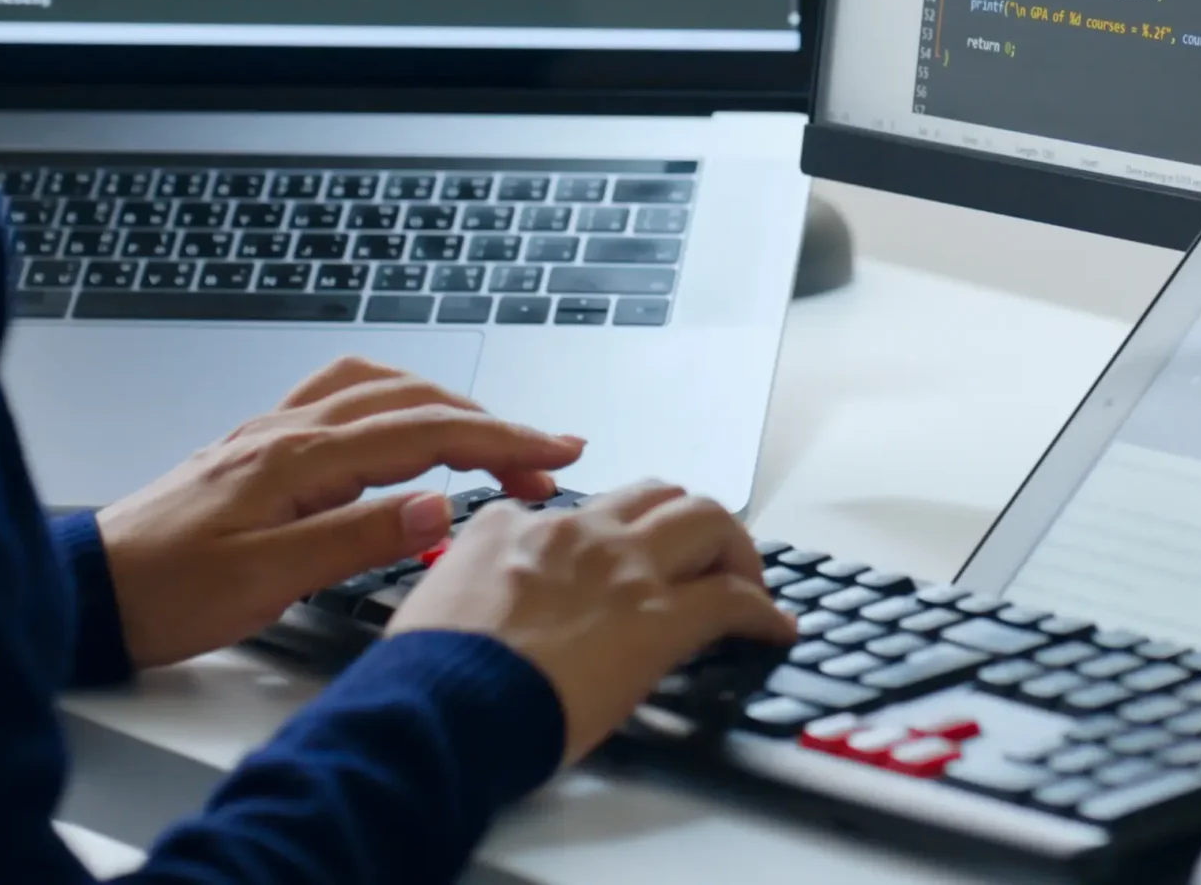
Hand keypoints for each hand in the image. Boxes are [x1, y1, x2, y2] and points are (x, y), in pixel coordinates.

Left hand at [93, 356, 584, 667]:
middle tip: (544, 454)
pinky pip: (342, 399)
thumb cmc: (166, 591)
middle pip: (411, 401)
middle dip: (489, 422)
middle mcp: (287, 430)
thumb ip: (359, 537)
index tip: (556, 451)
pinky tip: (400, 426)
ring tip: (488, 435)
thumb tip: (441, 504)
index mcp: (299, 458)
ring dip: (443, 403)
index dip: (500, 439)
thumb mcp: (269, 580)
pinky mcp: (257, 450)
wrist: (90, 588)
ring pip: (377, 389)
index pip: (425, 433)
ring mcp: (270, 433)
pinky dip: (393, 403)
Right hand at [388, 481, 796, 763]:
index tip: (613, 568)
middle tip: (700, 557)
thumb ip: (465, 584)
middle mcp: (574, 532)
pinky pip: (732, 598)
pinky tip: (772, 629)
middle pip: (654, 495)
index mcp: (511, 527)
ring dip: (733, 547)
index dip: (602, 541)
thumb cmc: (428, 675)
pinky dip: (762, 610)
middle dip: (684, 521)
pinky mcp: (658, 619)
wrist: (442, 705)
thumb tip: (476, 606)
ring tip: (746, 581)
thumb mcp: (429, 602)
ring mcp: (621, 569)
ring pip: (705, 518)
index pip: (572, 513)